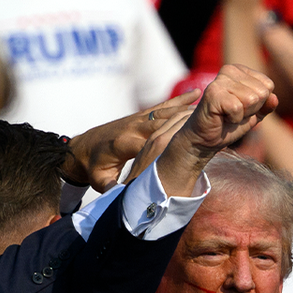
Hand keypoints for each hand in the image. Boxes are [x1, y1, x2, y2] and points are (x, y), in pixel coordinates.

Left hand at [63, 90, 200, 190]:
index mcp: (124, 143)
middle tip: (211, 119)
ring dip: (187, 109)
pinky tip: (197, 93)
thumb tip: (119, 199)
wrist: (81, 148)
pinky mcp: (141, 116)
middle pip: (163, 123)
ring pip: (166, 112)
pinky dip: (180, 100)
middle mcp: (133, 127)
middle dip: (185, 120)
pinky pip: (163, 106)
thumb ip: (110, 187)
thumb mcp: (99, 180)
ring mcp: (138, 119)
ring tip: (211, 105)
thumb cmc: (92, 167)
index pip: (150, 142)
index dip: (170, 141)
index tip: (191, 142)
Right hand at [159, 63, 276, 174]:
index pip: (268, 85)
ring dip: (242, 115)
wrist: (205, 139)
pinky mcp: (213, 93)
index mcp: (240, 70)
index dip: (258, 104)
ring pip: (251, 99)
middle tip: (233, 114)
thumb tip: (274, 98)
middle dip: (251, 110)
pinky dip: (233, 119)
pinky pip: (238, 108)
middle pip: (262, 92)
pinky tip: (222, 118)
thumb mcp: (253, 115)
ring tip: (227, 115)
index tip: (241, 109)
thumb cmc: (227, 125)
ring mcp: (220, 80)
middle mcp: (229, 69)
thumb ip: (266, 106)